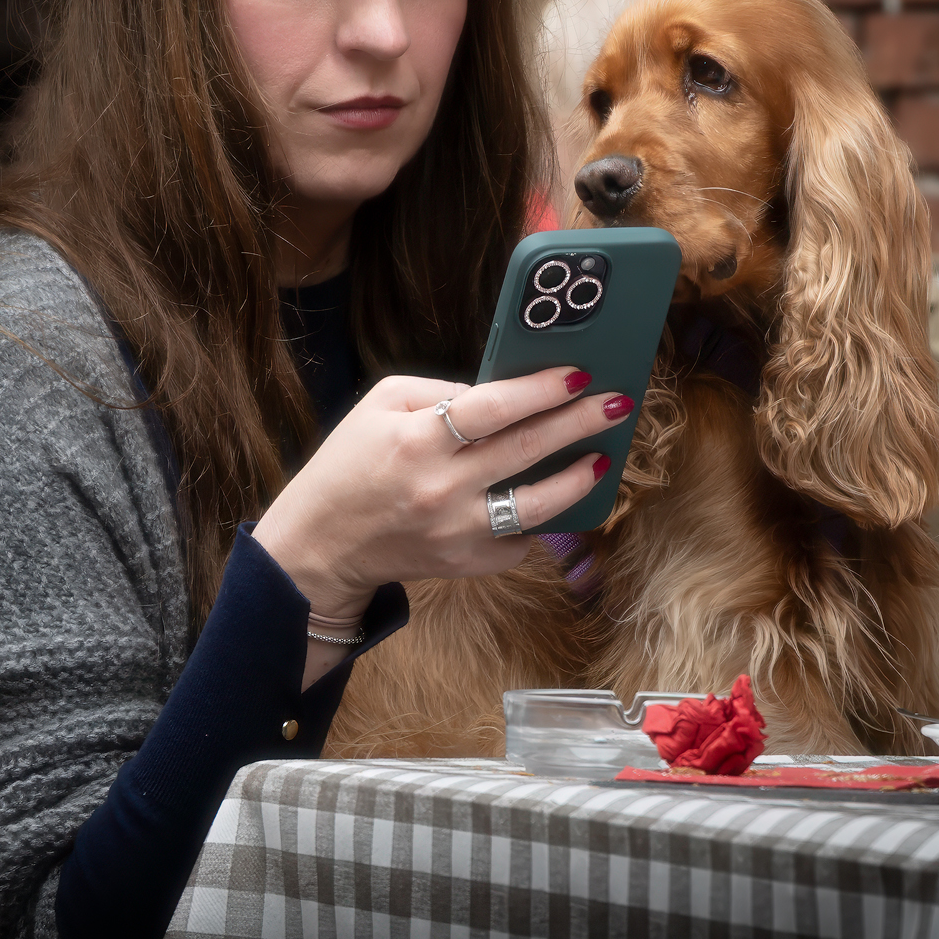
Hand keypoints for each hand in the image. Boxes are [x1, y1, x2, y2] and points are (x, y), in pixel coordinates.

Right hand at [253, 366, 627, 623]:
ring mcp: (457, 532)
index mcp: (416, 441)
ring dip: (578, 478)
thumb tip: (502, 393)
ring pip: (537, 505)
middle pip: (525, 450)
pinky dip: (538, 520)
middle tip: (617, 403)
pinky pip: (519, 540)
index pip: (491, 408)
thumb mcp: (378, 406)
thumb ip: (440, 392)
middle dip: (579, 422)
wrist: (321, 547)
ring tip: (603, 457)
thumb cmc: (349, 466)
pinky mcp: (467, 564)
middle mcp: (441, 488)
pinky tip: (550, 499)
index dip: (539, 390)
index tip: (578, 374)